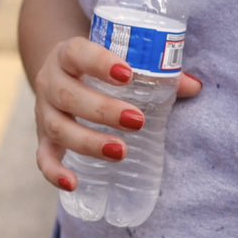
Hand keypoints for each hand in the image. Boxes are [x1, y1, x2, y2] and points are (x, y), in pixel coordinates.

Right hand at [31, 35, 202, 190]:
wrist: (59, 73)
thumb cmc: (96, 68)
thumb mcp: (116, 61)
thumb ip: (155, 72)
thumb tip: (195, 87)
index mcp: (67, 55)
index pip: (78, 53)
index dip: (99, 63)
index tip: (127, 74)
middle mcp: (50, 82)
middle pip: (68, 95)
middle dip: (103, 110)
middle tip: (137, 120)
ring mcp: (43, 112)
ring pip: (58, 127)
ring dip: (89, 141)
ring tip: (122, 151)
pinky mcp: (43, 138)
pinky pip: (43, 157)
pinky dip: (54, 172)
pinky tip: (73, 183)